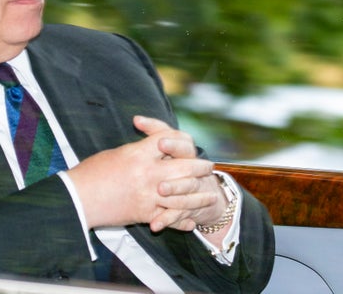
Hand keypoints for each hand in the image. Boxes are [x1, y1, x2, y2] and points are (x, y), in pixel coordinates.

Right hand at [66, 116, 215, 228]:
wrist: (78, 199)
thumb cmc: (91, 172)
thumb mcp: (116, 153)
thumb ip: (138, 151)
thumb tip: (153, 149)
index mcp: (138, 154)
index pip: (170, 140)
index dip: (180, 140)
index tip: (187, 143)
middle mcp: (147, 174)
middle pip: (185, 167)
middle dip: (200, 167)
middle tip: (208, 167)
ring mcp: (148, 195)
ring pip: (183, 196)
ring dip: (199, 196)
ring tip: (210, 195)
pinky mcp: (144, 214)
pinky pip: (170, 217)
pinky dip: (182, 220)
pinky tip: (190, 220)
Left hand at [134, 116, 227, 232]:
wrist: (206, 194)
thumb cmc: (177, 163)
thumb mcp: (168, 145)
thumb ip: (154, 130)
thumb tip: (136, 118)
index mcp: (185, 150)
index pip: (183, 140)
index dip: (173, 141)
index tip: (160, 142)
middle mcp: (192, 168)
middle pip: (188, 163)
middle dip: (175, 167)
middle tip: (161, 163)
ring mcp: (193, 188)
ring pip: (187, 187)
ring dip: (175, 189)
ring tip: (160, 190)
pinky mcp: (189, 209)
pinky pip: (180, 215)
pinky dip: (167, 220)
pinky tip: (155, 225)